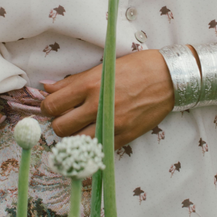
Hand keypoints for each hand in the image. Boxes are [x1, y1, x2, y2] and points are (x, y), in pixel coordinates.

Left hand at [40, 43, 216, 149]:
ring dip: (72, 137)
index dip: (47, 108)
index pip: (51, 105)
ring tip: (80, 129)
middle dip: (58, 123)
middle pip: (59, 127)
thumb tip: (47, 88)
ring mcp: (110, 124)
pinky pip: (96, 149)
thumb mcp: (102, 67)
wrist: (168, 78)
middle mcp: (97, 106)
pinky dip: (91, 145)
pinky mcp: (122, 137)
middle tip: (66, 118)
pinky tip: (94, 136)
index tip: (53, 106)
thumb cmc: (136, 67)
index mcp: (89, 85)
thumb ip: (73, 81)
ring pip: (75, 142)